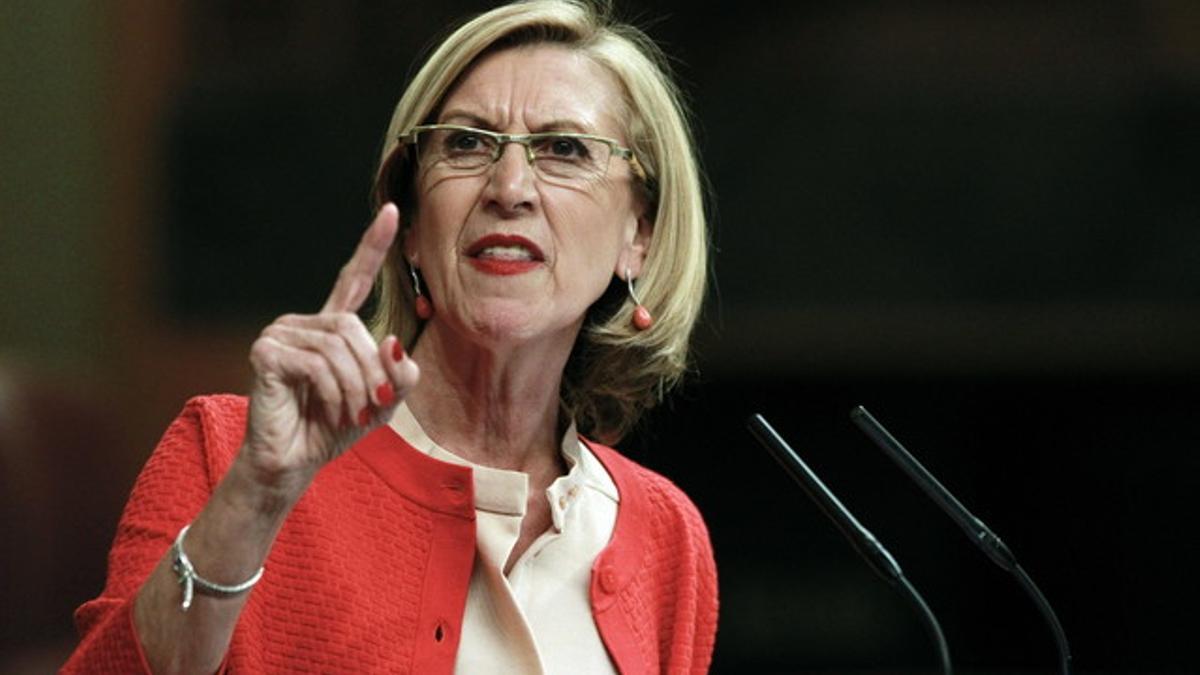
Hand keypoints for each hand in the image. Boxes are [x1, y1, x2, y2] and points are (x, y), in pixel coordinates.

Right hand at [240, 203, 418, 494]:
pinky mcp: (265, 351)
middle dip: (372, 372)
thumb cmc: (334, 427)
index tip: (394, 211)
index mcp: (332, 327)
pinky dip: (331, 390)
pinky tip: (326, 407)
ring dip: (355, 386)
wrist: (294, 462)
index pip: (354, 277)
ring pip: (338, 345)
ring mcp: (280, 333)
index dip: (374, 245)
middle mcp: (304, 323)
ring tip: (351, 412)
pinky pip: (315, 361)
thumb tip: (392, 341)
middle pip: (355, 328)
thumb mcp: (383, 400)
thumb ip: (399, 372)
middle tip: (371, 407)